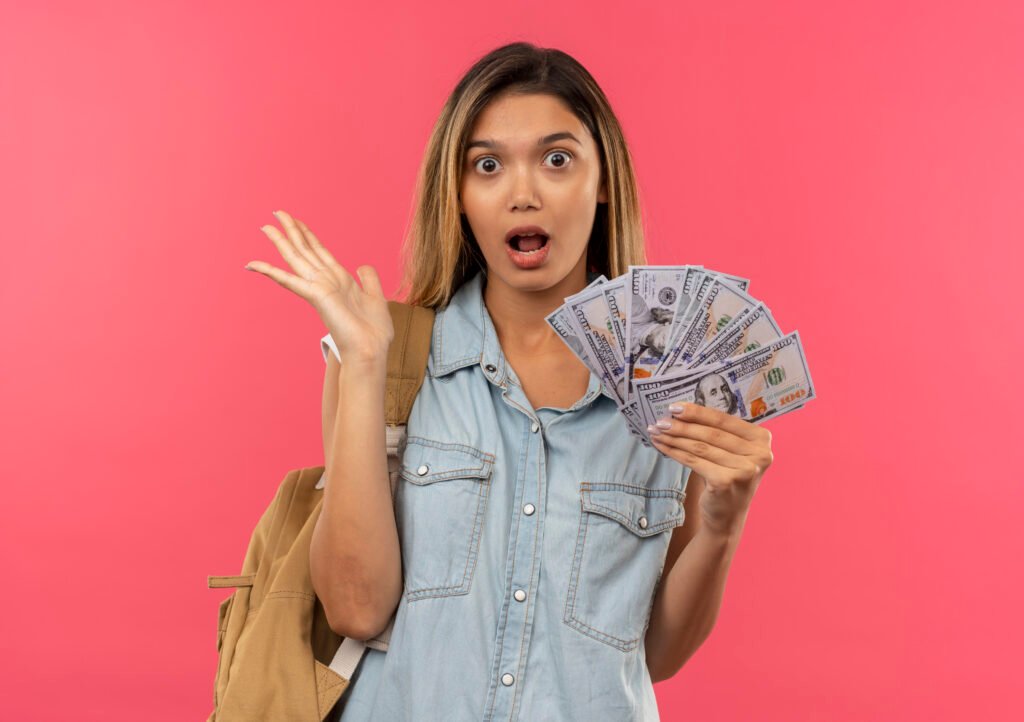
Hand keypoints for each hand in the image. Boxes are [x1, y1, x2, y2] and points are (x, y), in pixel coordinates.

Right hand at [245, 210, 393, 362]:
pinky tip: (253, 263)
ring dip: (281, 241)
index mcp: (339, 279)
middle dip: (291, 231)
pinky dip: (271, 271)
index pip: (319, 251)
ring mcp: (319, 288)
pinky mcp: (316, 296)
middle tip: (276, 212)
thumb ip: (368, 279)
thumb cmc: (373, 331)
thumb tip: (362, 265)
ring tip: (265, 226)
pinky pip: (289, 280)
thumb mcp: (375, 297)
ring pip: (296, 258)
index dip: (307, 234)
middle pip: (305, 250)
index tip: (296, 220)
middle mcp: (326, 281)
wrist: (371, 350)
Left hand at [647, 402, 773, 536]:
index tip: (674, 407)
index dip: (698, 412)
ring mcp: (745, 470)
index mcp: (762, 440)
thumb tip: (682, 410)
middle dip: (682, 425)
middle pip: (711, 433)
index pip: (724, 420)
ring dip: (674, 437)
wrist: (727, 517)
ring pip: (700, 447)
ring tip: (656, 431)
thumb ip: (717, 432)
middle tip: (660, 420)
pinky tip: (661, 446)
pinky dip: (674, 452)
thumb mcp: (730, 453)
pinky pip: (694, 461)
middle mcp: (759, 454)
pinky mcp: (726, 482)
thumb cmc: (726, 478)